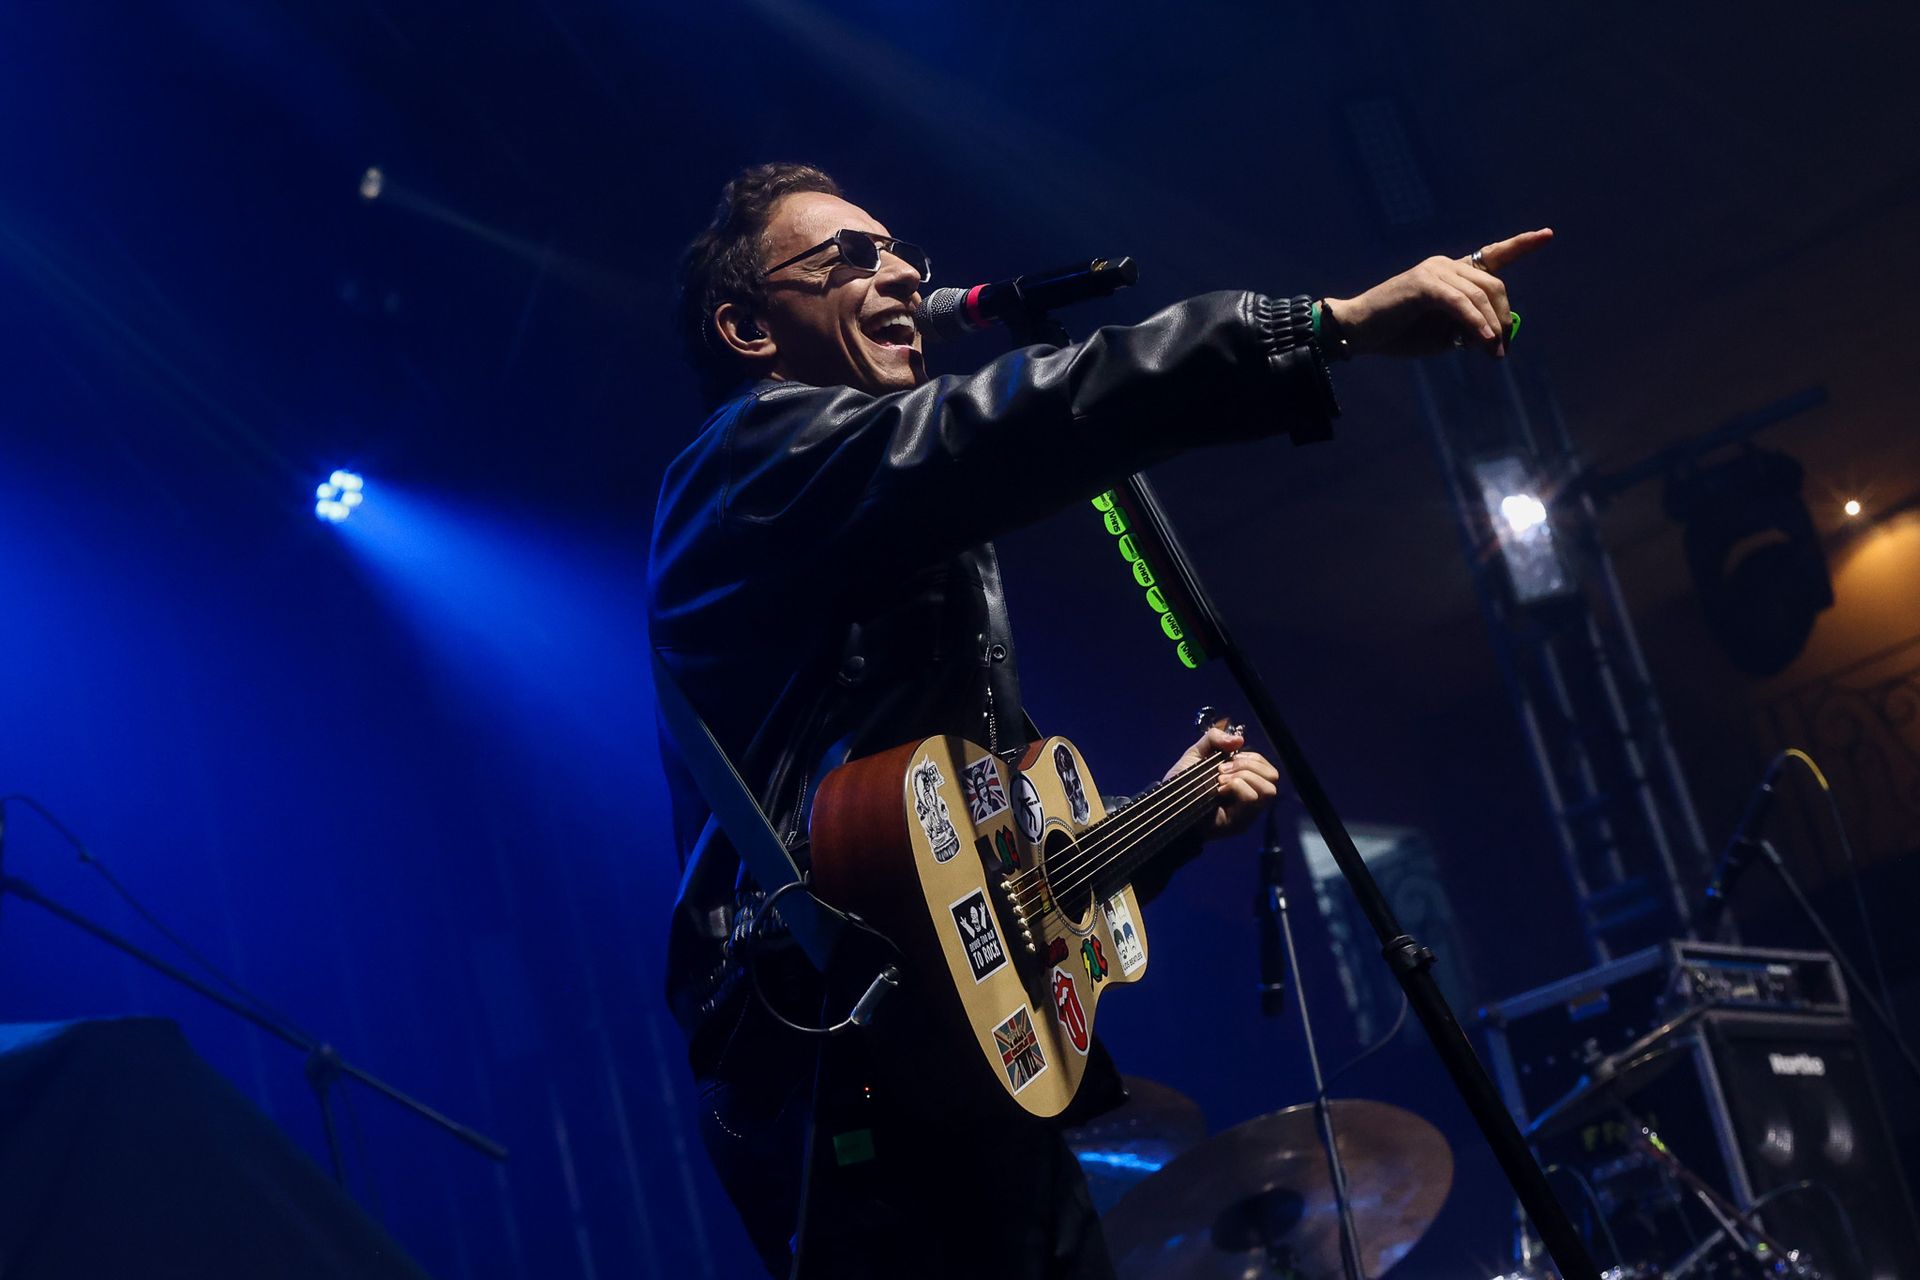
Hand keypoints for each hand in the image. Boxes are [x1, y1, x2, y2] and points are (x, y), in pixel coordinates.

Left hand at [1164, 726, 1282, 840]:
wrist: (1167, 806)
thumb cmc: (1181, 784)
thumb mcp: (1196, 754)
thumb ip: (1213, 739)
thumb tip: (1238, 739)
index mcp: (1244, 781)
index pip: (1266, 766)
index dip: (1250, 758)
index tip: (1225, 760)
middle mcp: (1250, 796)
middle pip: (1273, 776)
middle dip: (1247, 766)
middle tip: (1221, 770)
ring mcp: (1248, 812)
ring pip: (1268, 789)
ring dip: (1243, 777)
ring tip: (1220, 781)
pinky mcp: (1241, 822)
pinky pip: (1252, 799)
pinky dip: (1236, 788)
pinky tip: (1218, 791)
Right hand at [1325, 228, 1552, 358]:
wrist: (1356, 331)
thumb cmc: (1397, 334)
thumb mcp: (1441, 335)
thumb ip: (1468, 330)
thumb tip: (1495, 335)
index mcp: (1449, 273)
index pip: (1491, 256)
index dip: (1521, 245)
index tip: (1547, 235)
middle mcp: (1445, 264)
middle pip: (1494, 285)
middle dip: (1503, 317)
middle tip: (1500, 349)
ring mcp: (1434, 270)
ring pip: (1480, 295)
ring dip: (1491, 327)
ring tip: (1492, 353)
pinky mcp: (1424, 284)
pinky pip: (1460, 304)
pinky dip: (1475, 323)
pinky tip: (1483, 341)